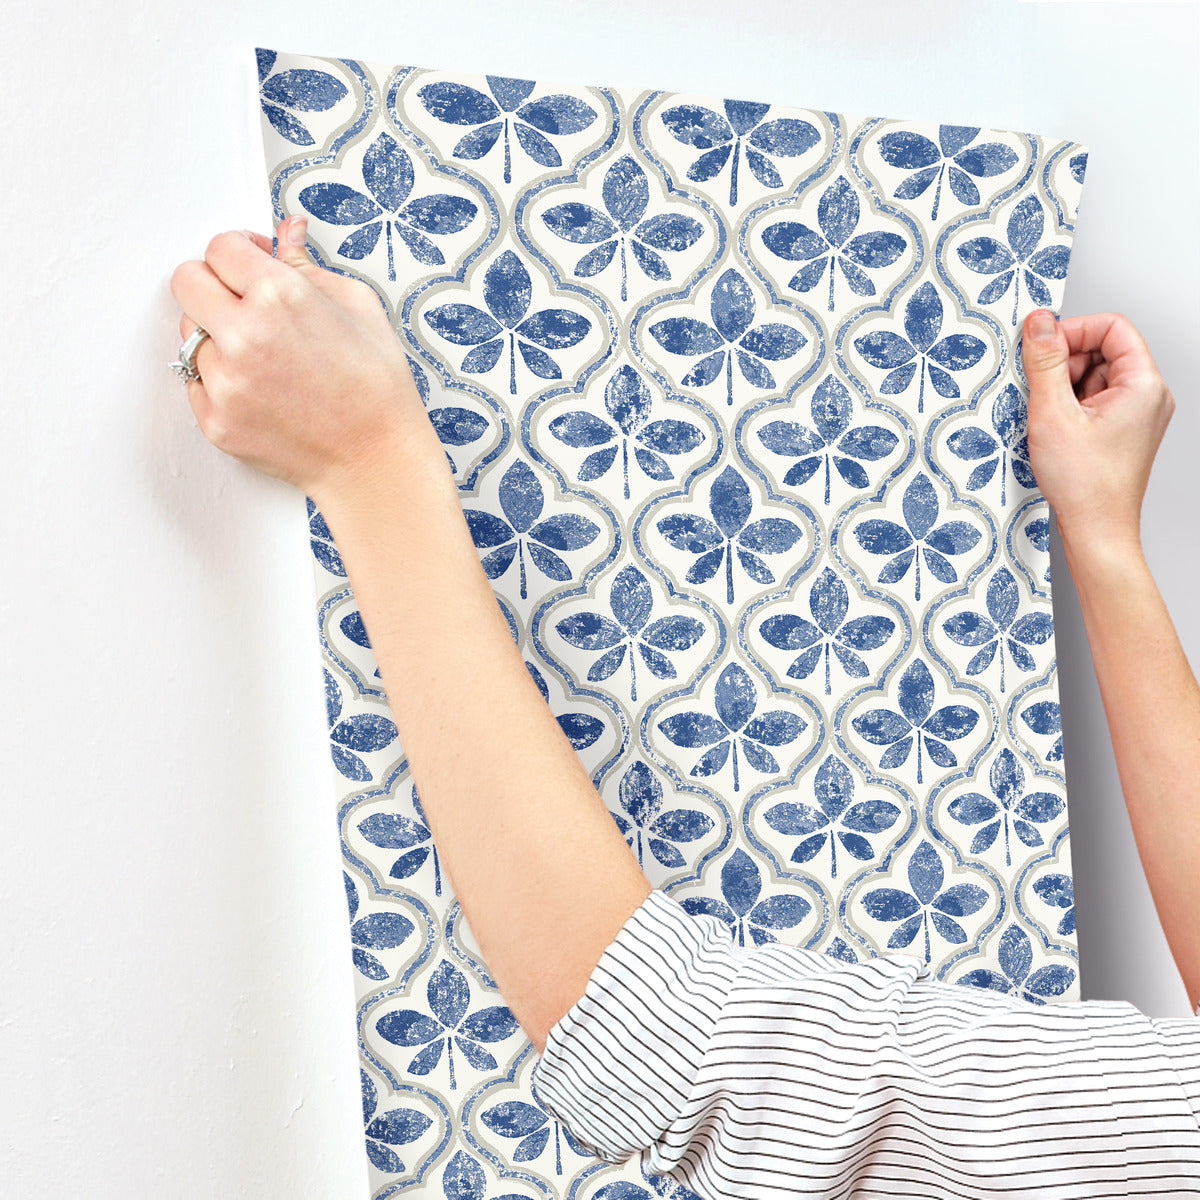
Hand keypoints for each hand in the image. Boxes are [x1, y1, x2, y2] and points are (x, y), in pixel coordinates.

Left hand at [169, 217, 434, 502]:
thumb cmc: (377, 387)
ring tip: (262, 355)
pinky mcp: (216, 420)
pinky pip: (195, 382)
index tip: (250, 263)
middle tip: (242, 301)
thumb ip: (308, 265)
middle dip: (212, 283)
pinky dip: (220, 379)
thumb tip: (286, 232)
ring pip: (190, 334)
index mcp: (280, 296)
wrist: (376, 460)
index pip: (220, 248)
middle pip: (186, 281)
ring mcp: (225, 382)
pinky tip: (260, 388)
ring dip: (216, 336)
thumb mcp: (358, 308)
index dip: (238, 251)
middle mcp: (243, 335)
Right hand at [1020, 309, 1174, 554]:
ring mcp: (1136, 415)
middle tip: (1040, 388)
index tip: (1042, 346)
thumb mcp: (1053, 413)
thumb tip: (1039, 323)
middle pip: (1102, 351)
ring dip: (1063, 387)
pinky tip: (1053, 429)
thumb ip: (1045, 362)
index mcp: (1143, 385)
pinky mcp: (1121, 432)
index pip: (1112, 328)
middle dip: (1065, 362)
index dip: (1074, 331)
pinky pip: (1093, 401)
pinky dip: (1068, 407)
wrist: (1097, 531)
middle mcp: (1147, 396)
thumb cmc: (1086, 485)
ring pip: (1094, 377)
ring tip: (1048, 416)